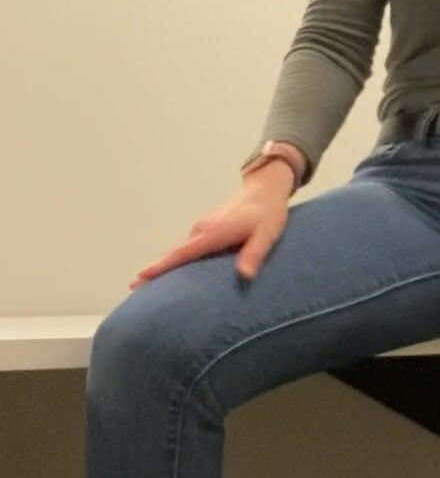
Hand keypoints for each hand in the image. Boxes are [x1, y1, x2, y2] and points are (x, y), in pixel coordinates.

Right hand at [128, 183, 289, 288]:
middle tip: (133, 287)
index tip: (141, 276)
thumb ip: (254, 254)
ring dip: (164, 266)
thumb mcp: (266, 235)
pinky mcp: (205, 229)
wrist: (265, 189)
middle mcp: (202, 230)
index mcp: (213, 233)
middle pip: (174, 254)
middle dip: (154, 270)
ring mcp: (202, 228)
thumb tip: (244, 275)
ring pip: (179, 251)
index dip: (162, 266)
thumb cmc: (268, 214)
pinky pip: (187, 248)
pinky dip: (176, 259)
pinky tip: (172, 272)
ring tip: (146, 284)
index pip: (182, 253)